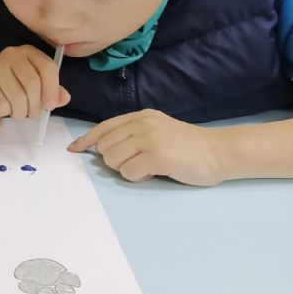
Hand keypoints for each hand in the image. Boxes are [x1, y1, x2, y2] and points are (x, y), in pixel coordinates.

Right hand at [0, 45, 70, 120]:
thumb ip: (52, 92)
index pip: (47, 67)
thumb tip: (64, 98)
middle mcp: (11, 55)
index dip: (52, 88)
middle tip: (34, 114)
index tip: (50, 106)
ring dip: (21, 112)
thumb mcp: (37, 89)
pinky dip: (6, 112)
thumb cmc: (13, 90)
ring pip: (18, 97)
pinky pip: (2, 104)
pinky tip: (3, 108)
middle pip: (32, 82)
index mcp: (29, 52)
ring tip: (19, 112)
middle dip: (36, 105)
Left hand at [68, 109, 226, 184]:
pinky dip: (136, 177)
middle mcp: (142, 124)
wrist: (219, 152)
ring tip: (148, 167)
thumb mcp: (158, 130)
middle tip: (137, 163)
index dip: (86, 140)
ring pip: (113, 160)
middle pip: (105, 147)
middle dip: (114, 161)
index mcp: (141, 116)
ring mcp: (149, 139)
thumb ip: (133, 134)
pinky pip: (128, 172)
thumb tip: (101, 148)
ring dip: (126, 169)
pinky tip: (154, 172)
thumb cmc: (188, 146)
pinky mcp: (156, 156)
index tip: (74, 149)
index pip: (104, 127)